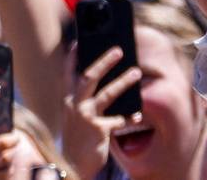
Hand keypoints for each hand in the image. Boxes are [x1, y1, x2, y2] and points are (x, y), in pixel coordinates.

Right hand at [62, 46, 141, 179]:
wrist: (71, 165)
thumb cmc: (79, 136)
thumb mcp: (78, 115)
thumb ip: (88, 98)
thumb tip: (109, 77)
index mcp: (68, 99)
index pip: (68, 73)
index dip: (73, 57)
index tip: (80, 41)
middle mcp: (74, 105)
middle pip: (88, 77)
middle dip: (104, 61)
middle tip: (120, 50)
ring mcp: (85, 117)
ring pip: (106, 94)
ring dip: (123, 82)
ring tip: (136, 72)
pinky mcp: (97, 130)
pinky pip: (118, 120)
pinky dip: (129, 117)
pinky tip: (138, 115)